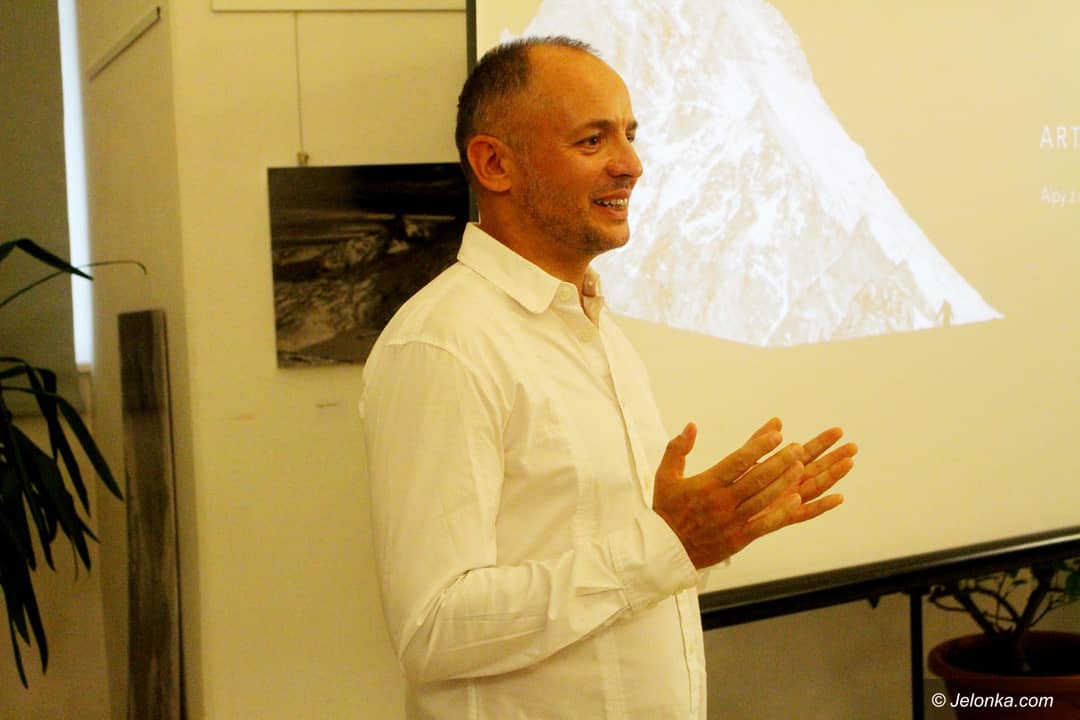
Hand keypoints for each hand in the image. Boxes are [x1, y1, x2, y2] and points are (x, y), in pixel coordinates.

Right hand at [652, 418, 855, 568]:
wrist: (664, 551)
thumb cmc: (667, 511)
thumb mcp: (665, 476)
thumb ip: (677, 449)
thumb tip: (690, 426)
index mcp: (707, 484)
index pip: (738, 461)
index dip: (759, 447)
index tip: (776, 434)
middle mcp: (722, 502)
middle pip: (757, 478)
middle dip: (779, 461)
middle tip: (797, 448)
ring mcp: (732, 521)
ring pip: (764, 499)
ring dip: (785, 482)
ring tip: (800, 466)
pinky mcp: (739, 538)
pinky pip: (765, 525)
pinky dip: (782, 512)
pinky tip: (797, 500)